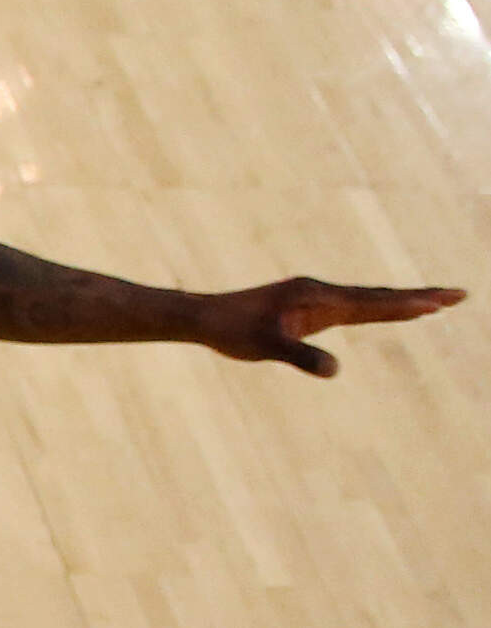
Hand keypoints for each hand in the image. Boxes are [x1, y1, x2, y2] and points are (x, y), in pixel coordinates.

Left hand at [196, 277, 465, 376]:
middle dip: (419, 297)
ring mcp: (315, 298)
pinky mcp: (307, 306)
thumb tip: (335, 371)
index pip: (373, 302)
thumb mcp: (266, 348)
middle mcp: (321, 292)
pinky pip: (351, 307)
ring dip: (401, 302)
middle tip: (458, 295)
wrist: (204, 317)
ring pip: (367, 300)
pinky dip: (376, 308)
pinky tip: (385, 311)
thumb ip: (300, 357)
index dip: (408, 304)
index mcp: (318, 297)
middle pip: (379, 296)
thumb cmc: (232, 331)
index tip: (441, 302)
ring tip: (434, 303)